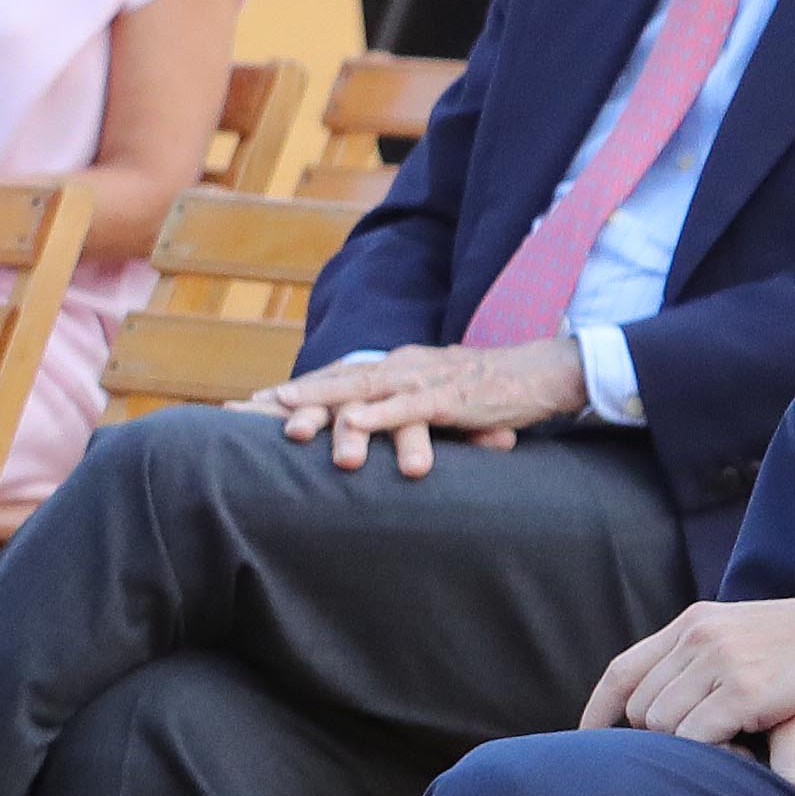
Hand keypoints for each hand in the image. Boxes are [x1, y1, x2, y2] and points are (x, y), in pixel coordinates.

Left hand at [258, 335, 585, 471]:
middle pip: (338, 380)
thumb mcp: (442, 398)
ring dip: (323, 404)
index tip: (252, 405)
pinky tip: (353, 423)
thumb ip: (408, 410)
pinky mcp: (454, 397)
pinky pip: (409, 406)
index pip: (338, 377)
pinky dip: (378, 414)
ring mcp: (427, 380)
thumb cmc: (497, 390)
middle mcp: (404, 366)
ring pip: (364, 390)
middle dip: (292, 396)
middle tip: (246, 410)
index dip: (296, 391)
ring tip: (287, 419)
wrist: (548, 372)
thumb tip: (377, 429)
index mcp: (400, 367)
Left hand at [585, 585, 794, 746]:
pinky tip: (743, 764)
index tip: (590, 746)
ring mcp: (721, 661)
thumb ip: (718, 661)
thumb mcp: (763, 638)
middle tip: (690, 767)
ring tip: (728, 763)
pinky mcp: (746, 690)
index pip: (622, 672)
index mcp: (700, 620)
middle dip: (655, 742)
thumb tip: (687, 701)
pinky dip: (711, 761)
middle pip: (640, 707)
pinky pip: (696, 740)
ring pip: (663, 728)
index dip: (599, 714)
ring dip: (688, 755)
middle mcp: (701, 636)